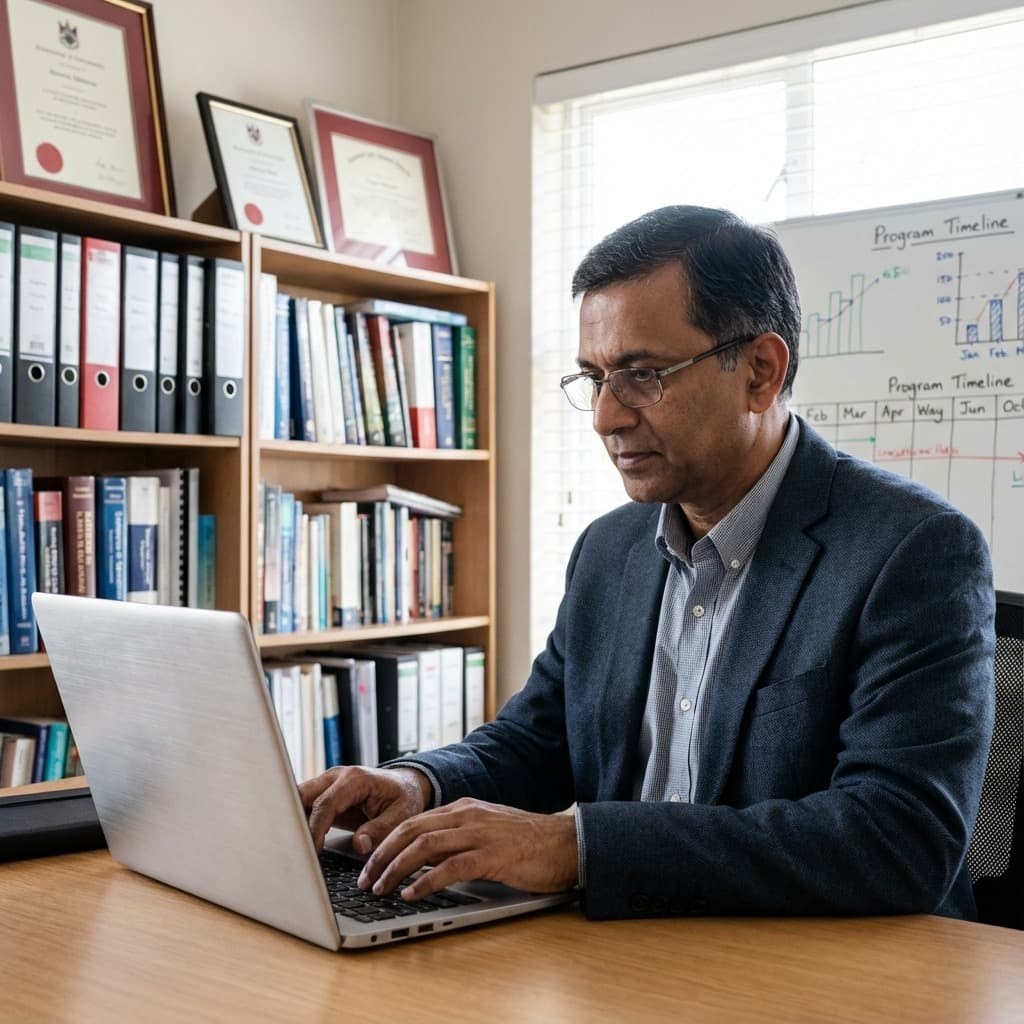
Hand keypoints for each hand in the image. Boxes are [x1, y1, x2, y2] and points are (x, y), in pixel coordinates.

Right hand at [299, 765, 431, 853]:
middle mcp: (337, 776)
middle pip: (303, 796)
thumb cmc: (404, 798)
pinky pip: (305, 805)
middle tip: (292, 849)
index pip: (325, 804)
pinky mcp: (324, 793)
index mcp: (355, 779)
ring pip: (298, 799)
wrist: (405, 785)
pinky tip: (298, 841)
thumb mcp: (402, 815)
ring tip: (291, 847)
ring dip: (294, 821)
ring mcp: (328, 783)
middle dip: (294, 822)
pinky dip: (299, 821)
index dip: (315, 829)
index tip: (311, 851)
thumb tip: (359, 845)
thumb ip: (381, 830)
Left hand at [357, 798, 578, 899]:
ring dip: (396, 868)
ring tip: (380, 888)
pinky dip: (426, 881)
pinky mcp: (493, 856)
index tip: (367, 863)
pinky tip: (412, 895)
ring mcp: (480, 834)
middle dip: (381, 855)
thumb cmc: (528, 844)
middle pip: (411, 830)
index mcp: (463, 809)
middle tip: (364, 879)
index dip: (385, 842)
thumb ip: (457, 840)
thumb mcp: (486, 833)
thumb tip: (422, 861)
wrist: (567, 843)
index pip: (413, 820)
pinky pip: (451, 867)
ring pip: (424, 846)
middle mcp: (467, 815)